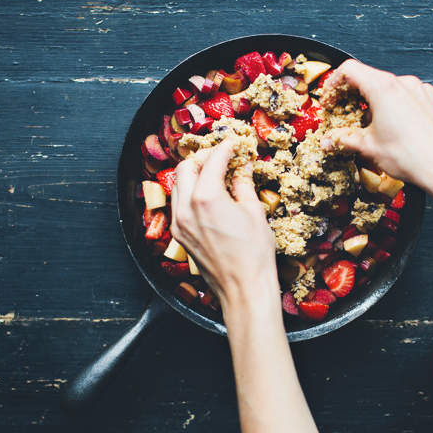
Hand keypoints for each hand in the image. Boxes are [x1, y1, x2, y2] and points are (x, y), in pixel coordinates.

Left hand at [170, 139, 278, 308]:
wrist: (244, 288)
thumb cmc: (254, 255)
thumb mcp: (254, 212)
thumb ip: (244, 184)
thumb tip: (242, 167)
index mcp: (206, 197)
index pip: (212, 161)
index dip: (225, 149)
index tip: (234, 145)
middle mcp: (186, 208)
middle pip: (186, 168)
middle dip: (203, 158)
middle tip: (221, 156)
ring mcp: (180, 223)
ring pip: (178, 185)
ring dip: (193, 174)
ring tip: (214, 173)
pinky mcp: (180, 235)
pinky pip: (178, 204)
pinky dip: (189, 193)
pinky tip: (207, 195)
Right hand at [320, 59, 432, 271]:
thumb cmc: (409, 157)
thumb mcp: (368, 147)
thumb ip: (343, 139)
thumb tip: (328, 140)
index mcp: (383, 88)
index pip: (350, 70)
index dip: (334, 83)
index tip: (330, 98)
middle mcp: (403, 83)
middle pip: (369, 78)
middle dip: (353, 96)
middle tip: (344, 114)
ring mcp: (419, 90)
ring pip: (388, 88)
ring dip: (373, 103)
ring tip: (369, 127)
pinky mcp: (430, 100)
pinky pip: (405, 96)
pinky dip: (392, 106)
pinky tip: (391, 127)